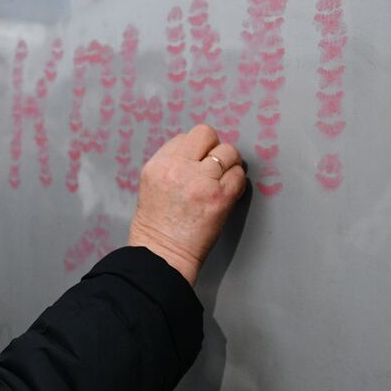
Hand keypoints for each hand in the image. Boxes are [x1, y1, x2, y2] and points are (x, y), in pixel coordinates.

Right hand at [126, 124, 245, 284]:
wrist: (161, 256)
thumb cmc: (156, 228)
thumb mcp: (151, 186)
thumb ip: (171, 166)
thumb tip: (197, 155)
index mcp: (158, 165)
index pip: (185, 137)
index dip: (195, 150)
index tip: (197, 164)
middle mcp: (178, 167)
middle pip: (206, 134)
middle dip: (213, 149)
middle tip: (214, 168)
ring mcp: (201, 181)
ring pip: (228, 151)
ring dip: (229, 165)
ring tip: (221, 182)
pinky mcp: (220, 196)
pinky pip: (239, 175)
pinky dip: (237, 184)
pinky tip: (227, 195)